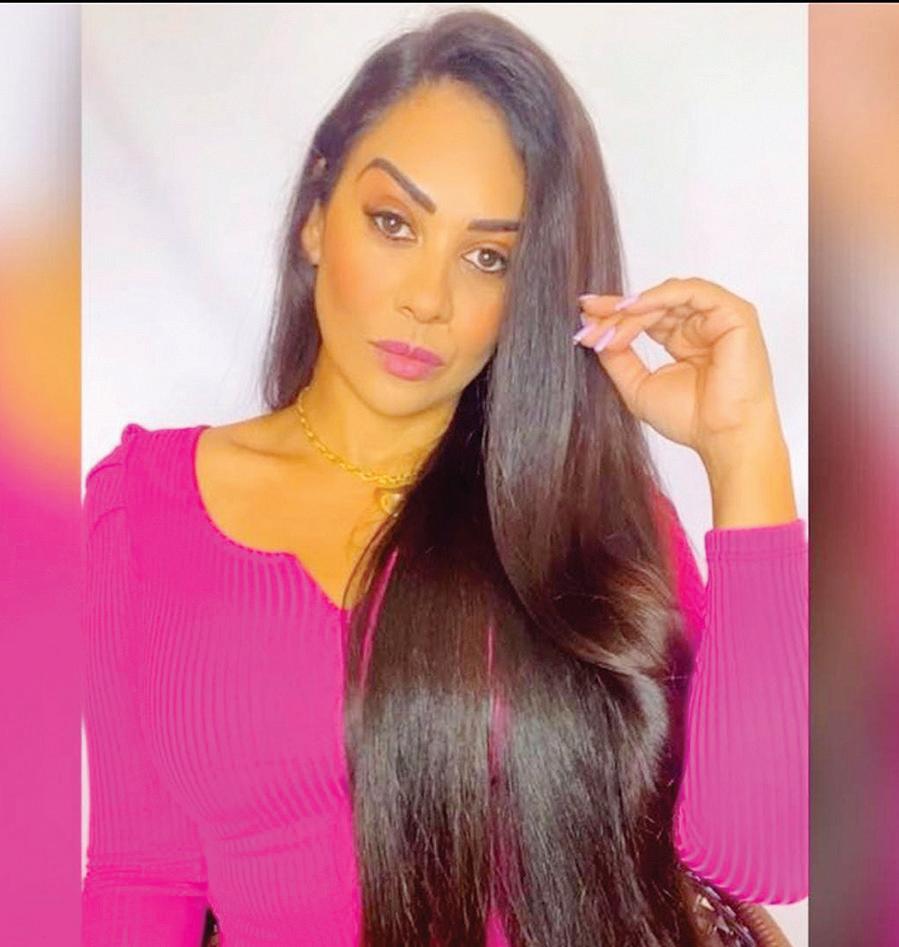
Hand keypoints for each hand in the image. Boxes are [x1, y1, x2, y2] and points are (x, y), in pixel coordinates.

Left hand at [574, 277, 784, 462]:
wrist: (722, 436)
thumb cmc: (691, 419)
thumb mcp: (638, 385)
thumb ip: (617, 358)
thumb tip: (593, 331)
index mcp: (683, 340)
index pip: (644, 317)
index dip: (613, 317)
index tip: (583, 321)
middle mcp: (700, 326)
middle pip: (652, 304)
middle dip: (616, 312)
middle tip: (588, 321)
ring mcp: (717, 318)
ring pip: (667, 296)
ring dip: (633, 309)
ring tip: (608, 327)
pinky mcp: (734, 314)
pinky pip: (692, 291)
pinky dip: (659, 296)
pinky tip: (633, 308)